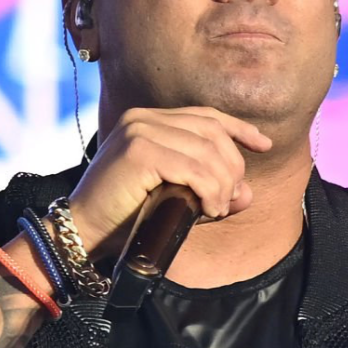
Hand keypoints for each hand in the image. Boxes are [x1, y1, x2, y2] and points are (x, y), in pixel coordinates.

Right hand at [66, 106, 272, 261]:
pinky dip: (209, 189)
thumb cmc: (127, 218)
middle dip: (232, 166)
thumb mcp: (177, 199)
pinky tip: (209, 208)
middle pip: (212, 132)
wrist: (83, 232)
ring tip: (217, 208)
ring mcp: (139, 130)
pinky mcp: (138, 151)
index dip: (239, 128)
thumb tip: (249, 192)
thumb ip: (212, 191)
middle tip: (230, 199)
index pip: (206, 115)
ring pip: (207, 151)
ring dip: (222, 184)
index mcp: (150, 119)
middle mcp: (144, 118)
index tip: (263, 144)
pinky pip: (193, 168)